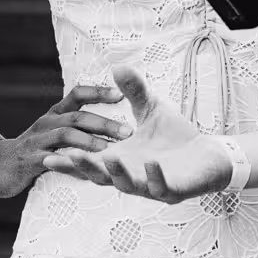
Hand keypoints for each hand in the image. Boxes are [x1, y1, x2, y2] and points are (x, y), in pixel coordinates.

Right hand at [0, 82, 130, 197]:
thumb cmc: (33, 149)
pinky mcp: (30, 160)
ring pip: (66, 135)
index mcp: (55, 114)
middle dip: (104, 123)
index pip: (78, 95)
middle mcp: (47, 123)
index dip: (99, 92)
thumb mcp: (53, 132)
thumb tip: (111, 122)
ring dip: (91, 141)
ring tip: (111, 150)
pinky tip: (85, 166)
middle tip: (129, 132)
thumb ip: (76, 126)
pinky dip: (69, 160)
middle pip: (77, 116)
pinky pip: (52, 158)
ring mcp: (37, 140)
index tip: (122, 94)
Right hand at [42, 65, 231, 203]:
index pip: (89, 160)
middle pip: (100, 176)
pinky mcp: (172, 192)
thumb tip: (117, 66)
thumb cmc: (174, 137)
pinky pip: (160, 187)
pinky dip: (154, 176)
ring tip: (109, 156)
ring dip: (116, 172)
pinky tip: (152, 162)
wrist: (209, 157)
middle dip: (83, 168)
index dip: (70, 160)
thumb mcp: (150, 109)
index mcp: (119, 159)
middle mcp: (129, 176)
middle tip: (64, 157)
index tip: (49, 154)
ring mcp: (149, 186)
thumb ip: (134, 91)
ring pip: (127, 184)